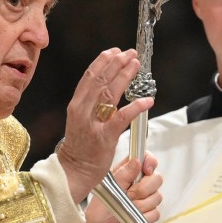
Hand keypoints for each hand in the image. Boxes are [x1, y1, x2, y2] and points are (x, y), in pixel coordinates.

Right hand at [56, 48, 152, 202]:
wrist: (74, 170)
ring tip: (136, 65)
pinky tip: (147, 100)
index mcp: (77, 105)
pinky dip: (135, 107)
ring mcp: (93, 123)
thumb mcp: (81, 119)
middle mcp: (83, 111)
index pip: (89, 77)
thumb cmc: (80, 146)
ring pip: (110, 94)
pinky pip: (122, 118)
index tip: (115, 51)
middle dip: (116, 64)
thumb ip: (92, 103)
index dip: (103, 61)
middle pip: (100, 81)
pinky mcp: (105, 137)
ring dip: (125, 77)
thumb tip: (108, 86)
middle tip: (130, 54)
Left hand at [81, 153, 162, 222]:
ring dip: (142, 206)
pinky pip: (156, 213)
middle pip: (156, 178)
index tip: (146, 169)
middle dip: (144, 189)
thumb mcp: (107, 192)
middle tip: (129, 196)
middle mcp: (134, 186)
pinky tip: (132, 220)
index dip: (149, 162)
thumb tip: (136, 161)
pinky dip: (145, 218)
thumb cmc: (95, 218)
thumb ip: (122, 176)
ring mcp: (141, 202)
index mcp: (123, 175)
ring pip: (157, 196)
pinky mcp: (146, 216)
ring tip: (127, 212)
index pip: (144, 159)